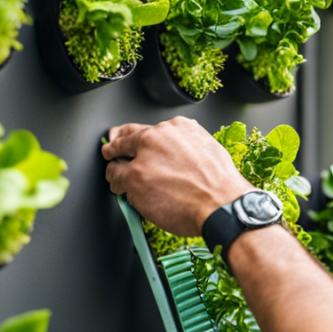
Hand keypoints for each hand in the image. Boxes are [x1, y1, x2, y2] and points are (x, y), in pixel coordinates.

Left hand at [101, 117, 253, 237]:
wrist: (221, 204)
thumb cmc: (219, 183)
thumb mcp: (206, 149)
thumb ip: (184, 145)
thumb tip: (170, 154)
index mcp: (178, 127)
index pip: (147, 128)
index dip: (133, 137)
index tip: (126, 140)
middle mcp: (158, 136)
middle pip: (125, 138)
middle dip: (116, 147)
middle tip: (111, 153)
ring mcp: (143, 157)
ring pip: (117, 160)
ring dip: (117, 170)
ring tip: (120, 180)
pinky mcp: (133, 177)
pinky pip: (115, 179)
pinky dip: (117, 186)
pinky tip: (124, 192)